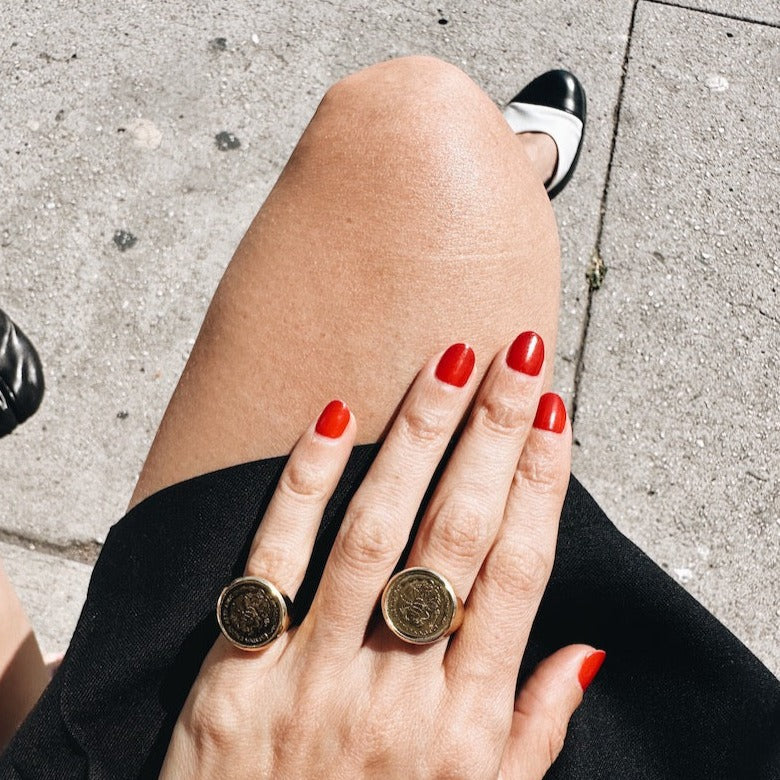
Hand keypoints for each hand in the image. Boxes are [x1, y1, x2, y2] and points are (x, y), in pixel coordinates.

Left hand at [160, 334, 603, 778]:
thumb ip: (530, 732)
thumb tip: (584, 653)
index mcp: (462, 726)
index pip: (517, 574)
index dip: (541, 486)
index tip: (554, 414)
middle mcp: (397, 692)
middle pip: (457, 536)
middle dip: (494, 436)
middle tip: (516, 357)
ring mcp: (313, 677)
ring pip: (375, 533)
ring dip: (417, 439)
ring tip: (447, 365)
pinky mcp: (236, 675)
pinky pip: (273, 563)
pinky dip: (304, 487)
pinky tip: (336, 419)